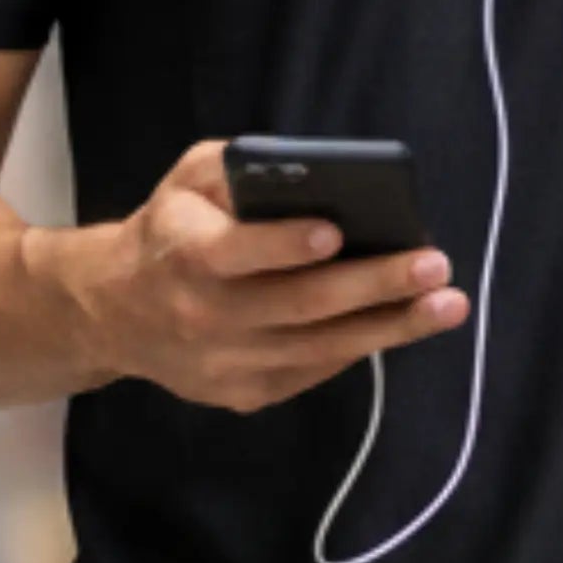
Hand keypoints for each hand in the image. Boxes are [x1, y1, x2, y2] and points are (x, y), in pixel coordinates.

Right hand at [51, 143, 468, 413]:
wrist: (116, 312)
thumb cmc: (171, 231)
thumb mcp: (186, 181)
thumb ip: (237, 169)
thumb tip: (309, 173)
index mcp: (186, 255)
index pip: (239, 253)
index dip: (286, 245)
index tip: (336, 233)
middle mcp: (205, 316)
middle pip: (299, 305)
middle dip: (373, 285)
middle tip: (433, 266)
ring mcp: (226, 364)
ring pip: (319, 348)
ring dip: (389, 327)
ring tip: (445, 305)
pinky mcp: (244, 393)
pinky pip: (313, 371)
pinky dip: (359, 347)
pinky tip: (400, 324)